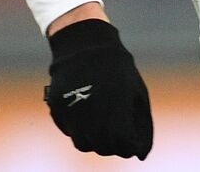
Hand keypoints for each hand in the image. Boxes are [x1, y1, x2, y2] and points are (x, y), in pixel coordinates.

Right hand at [45, 19, 153, 158]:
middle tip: (119, 134)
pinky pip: (69, 130)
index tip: (132, 141)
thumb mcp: (137, 93)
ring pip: (83, 143)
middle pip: (102, 147)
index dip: (128, 146)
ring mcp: (72, 114)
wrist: (85, 45)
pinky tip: (89, 114)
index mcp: (115, 110)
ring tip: (104, 124)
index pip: (121, 145)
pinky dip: (80, 129)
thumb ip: (142, 124)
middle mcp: (91, 116)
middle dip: (113, 145)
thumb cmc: (118, 70)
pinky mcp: (57, 110)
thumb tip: (142, 154)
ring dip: (95, 139)